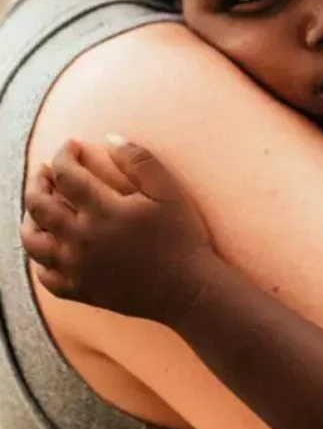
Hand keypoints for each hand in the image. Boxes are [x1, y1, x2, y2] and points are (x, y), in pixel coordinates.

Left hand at [21, 138, 212, 323]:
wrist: (187, 288)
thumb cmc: (181, 236)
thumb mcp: (168, 190)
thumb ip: (138, 160)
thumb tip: (110, 137)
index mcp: (103, 212)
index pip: (66, 175)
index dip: (63, 154)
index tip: (71, 145)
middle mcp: (82, 240)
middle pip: (39, 205)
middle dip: (38, 180)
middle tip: (46, 170)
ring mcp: (77, 268)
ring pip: (33, 241)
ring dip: (30, 217)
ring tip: (41, 204)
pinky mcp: (80, 291)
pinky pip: (45, 276)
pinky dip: (41, 257)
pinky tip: (51, 244)